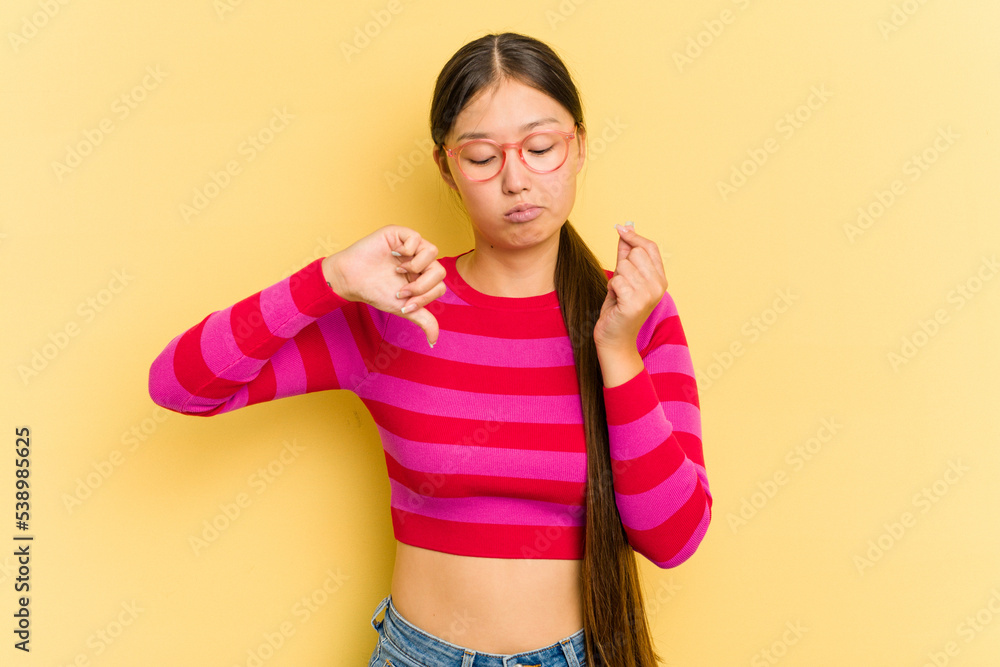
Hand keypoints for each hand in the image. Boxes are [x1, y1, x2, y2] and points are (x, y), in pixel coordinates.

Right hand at [322, 225, 444, 346]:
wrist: (351, 279)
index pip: (439, 286)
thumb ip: (423, 320)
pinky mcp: (400, 234)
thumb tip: (434, 341)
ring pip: (433, 252)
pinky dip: (408, 250)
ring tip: (398, 271)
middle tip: (400, 291)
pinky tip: (393, 254)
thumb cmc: (375, 292)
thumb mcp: (402, 309)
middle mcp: (420, 261)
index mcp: (424, 277)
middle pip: (439, 271)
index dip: (424, 298)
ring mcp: (412, 246)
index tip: (403, 304)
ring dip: (416, 267)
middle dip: (421, 286)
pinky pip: (417, 238)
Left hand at [593, 223, 667, 352]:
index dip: (634, 236)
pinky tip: (616, 301)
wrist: (615, 339)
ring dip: (615, 279)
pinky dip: (611, 289)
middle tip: (621, 283)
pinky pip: (616, 280)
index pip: (650, 247)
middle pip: (636, 253)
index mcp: (660, 279)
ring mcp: (649, 294)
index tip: (620, 228)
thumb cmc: (618, 309)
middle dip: (622, 264)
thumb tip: (625, 229)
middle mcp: (659, 286)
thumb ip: (626, 255)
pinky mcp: (635, 303)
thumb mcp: (624, 278)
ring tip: (619, 295)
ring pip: (624, 267)